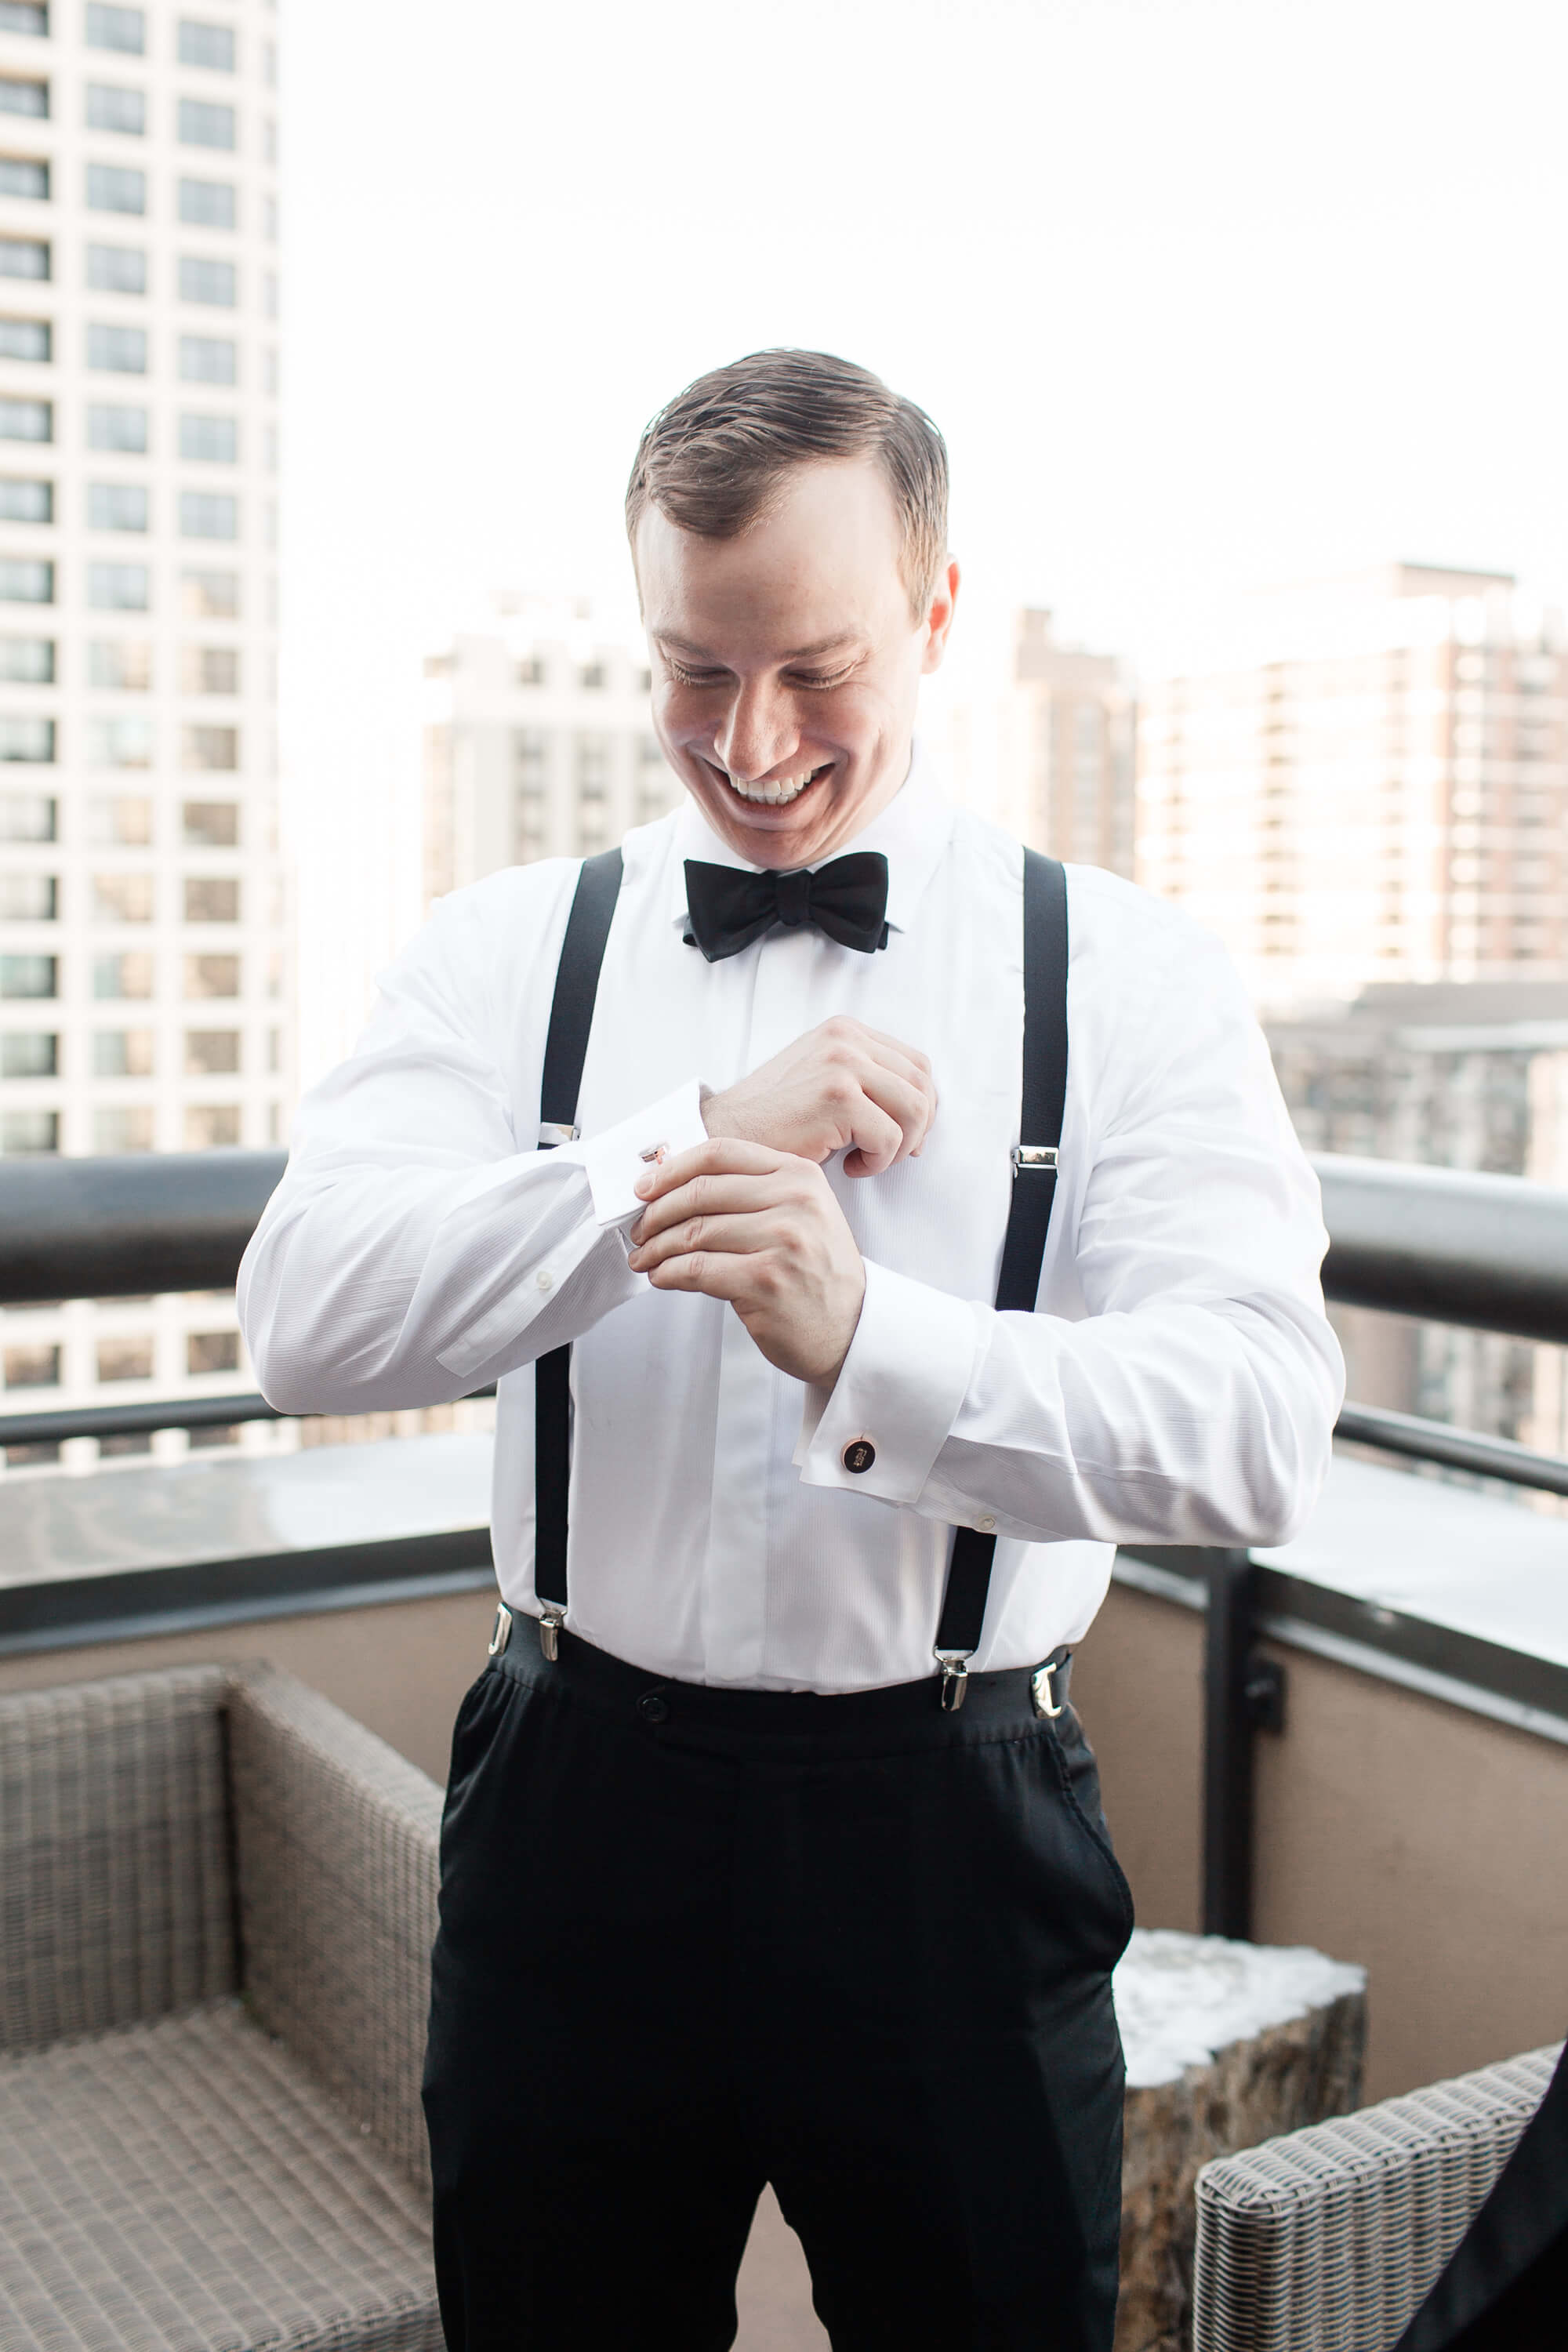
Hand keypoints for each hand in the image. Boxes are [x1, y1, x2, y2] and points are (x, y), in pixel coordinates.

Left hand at [627, 1137, 864, 1385]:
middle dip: (657, 1212)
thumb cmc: (815, 1271)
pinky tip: (662, 1277)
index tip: (645, 1187)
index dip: (672, 1169)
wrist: (851, 1327)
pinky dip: (669, 1273)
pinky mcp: (766, 1281)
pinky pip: (697, 1269)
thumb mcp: (799, 1213)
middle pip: (701, 1192)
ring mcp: (783, 1241)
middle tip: (639, 1229)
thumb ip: (751, 1192)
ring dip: (657, 1247)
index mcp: (799, 1175)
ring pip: (695, 1232)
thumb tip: (672, 1184)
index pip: (721, 1154)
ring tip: (644, 1257)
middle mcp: (795, 1201)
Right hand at [701, 1016, 935, 1176]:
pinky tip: (848, 1167)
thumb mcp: (823, 1080)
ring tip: (866, 1160)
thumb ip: (868, 1080)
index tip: (904, 1137)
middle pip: (922, 1085)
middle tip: (887, 1154)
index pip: (917, 1064)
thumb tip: (924, 1112)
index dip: (922, 1106)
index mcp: (846, 1031)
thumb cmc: (776, 1120)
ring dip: (899, 1147)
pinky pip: (889, 1138)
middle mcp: (846, 1039)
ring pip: (915, 1111)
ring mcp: (842, 1064)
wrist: (726, 1136)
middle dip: (917, 1130)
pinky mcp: (838, 1096)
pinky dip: (877, 1162)